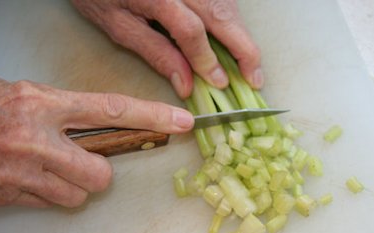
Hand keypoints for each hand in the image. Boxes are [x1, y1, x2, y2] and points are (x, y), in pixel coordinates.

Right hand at [0, 76, 193, 207]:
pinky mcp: (8, 196)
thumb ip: (60, 110)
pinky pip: (48, 205)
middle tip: (81, 162)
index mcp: (41, 103)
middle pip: (99, 173)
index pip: (111, 110)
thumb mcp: (23, 95)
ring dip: (69, 187)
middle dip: (98, 173)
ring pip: (75, 196)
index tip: (181, 121)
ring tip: (47, 169)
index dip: (151, 116)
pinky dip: (46, 196)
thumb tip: (97, 123)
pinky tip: (28, 178)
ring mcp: (21, 172)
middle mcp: (35, 139)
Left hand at [70, 0, 262, 98]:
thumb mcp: (118, 26)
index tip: (219, 82)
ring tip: (248, 63)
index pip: (190, 30)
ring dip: (241, 35)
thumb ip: (155, 53)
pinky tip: (234, 38)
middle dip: (244, 48)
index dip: (207, 59)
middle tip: (255, 77)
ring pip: (227, 5)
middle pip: (221, 14)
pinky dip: (232, 20)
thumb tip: (186, 83)